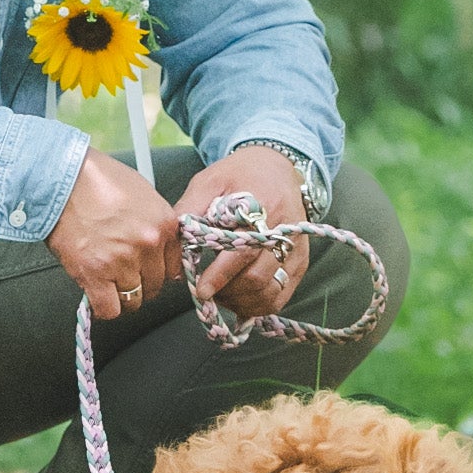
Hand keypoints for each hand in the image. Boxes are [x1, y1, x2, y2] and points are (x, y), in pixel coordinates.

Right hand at [49, 145, 184, 324]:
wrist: (61, 177)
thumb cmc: (96, 179)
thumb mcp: (142, 194)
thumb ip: (155, 225)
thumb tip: (158, 249)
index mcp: (163, 224)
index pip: (173, 268)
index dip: (156, 270)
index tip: (145, 270)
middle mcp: (148, 244)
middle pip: (154, 286)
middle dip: (139, 282)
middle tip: (121, 272)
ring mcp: (122, 260)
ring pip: (133, 300)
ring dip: (120, 295)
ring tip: (106, 280)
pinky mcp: (94, 273)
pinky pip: (109, 309)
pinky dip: (103, 307)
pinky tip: (96, 293)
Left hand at [182, 145, 311, 319]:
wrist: (276, 167)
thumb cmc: (238, 175)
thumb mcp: (209, 182)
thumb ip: (189, 209)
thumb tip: (172, 245)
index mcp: (261, 208)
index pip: (242, 252)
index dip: (220, 275)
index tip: (201, 290)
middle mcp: (284, 232)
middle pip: (256, 278)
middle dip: (227, 292)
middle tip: (206, 290)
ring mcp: (295, 250)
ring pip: (269, 292)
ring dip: (241, 301)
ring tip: (221, 293)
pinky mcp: (300, 262)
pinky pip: (281, 297)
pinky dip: (258, 305)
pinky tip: (239, 298)